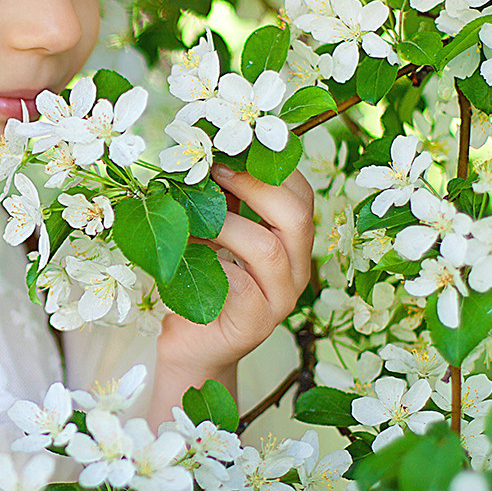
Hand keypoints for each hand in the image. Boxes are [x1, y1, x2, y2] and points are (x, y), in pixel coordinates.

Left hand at [156, 162, 314, 397]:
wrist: (190, 342)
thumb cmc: (200, 279)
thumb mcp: (211, 231)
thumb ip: (219, 198)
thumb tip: (203, 149)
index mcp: (291, 240)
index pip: (301, 193)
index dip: (269, 166)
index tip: (229, 148)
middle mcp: (296, 267)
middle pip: (296, 215)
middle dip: (254, 186)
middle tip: (214, 171)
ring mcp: (281, 298)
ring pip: (268, 249)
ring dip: (224, 225)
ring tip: (194, 218)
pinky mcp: (257, 324)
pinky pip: (242, 286)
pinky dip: (213, 264)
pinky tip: (190, 257)